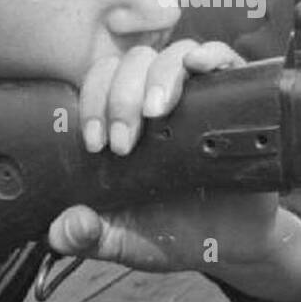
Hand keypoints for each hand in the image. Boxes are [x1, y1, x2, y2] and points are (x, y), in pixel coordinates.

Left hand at [48, 40, 300, 301]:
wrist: (235, 248)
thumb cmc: (177, 234)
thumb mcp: (126, 241)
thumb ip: (89, 237)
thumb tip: (63, 229)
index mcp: (126, 124)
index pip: (99, 83)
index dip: (92, 103)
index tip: (96, 144)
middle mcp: (159, 104)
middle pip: (132, 64)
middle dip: (120, 97)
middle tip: (124, 144)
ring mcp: (198, 100)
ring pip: (172, 56)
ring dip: (160, 76)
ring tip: (158, 111)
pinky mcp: (237, 102)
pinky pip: (225, 59)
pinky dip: (211, 54)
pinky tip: (199, 65)